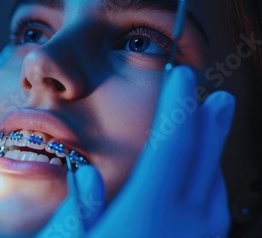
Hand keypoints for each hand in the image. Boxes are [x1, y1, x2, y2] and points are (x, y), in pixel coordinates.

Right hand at [39, 66, 234, 236]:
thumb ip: (79, 208)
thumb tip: (84, 172)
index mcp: (147, 213)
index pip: (171, 145)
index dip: (178, 105)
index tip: (182, 76)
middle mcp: (182, 225)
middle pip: (203, 160)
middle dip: (210, 124)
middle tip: (219, 98)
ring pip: (213, 185)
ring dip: (210, 153)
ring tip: (207, 133)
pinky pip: (214, 209)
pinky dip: (210, 184)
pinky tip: (201, 182)